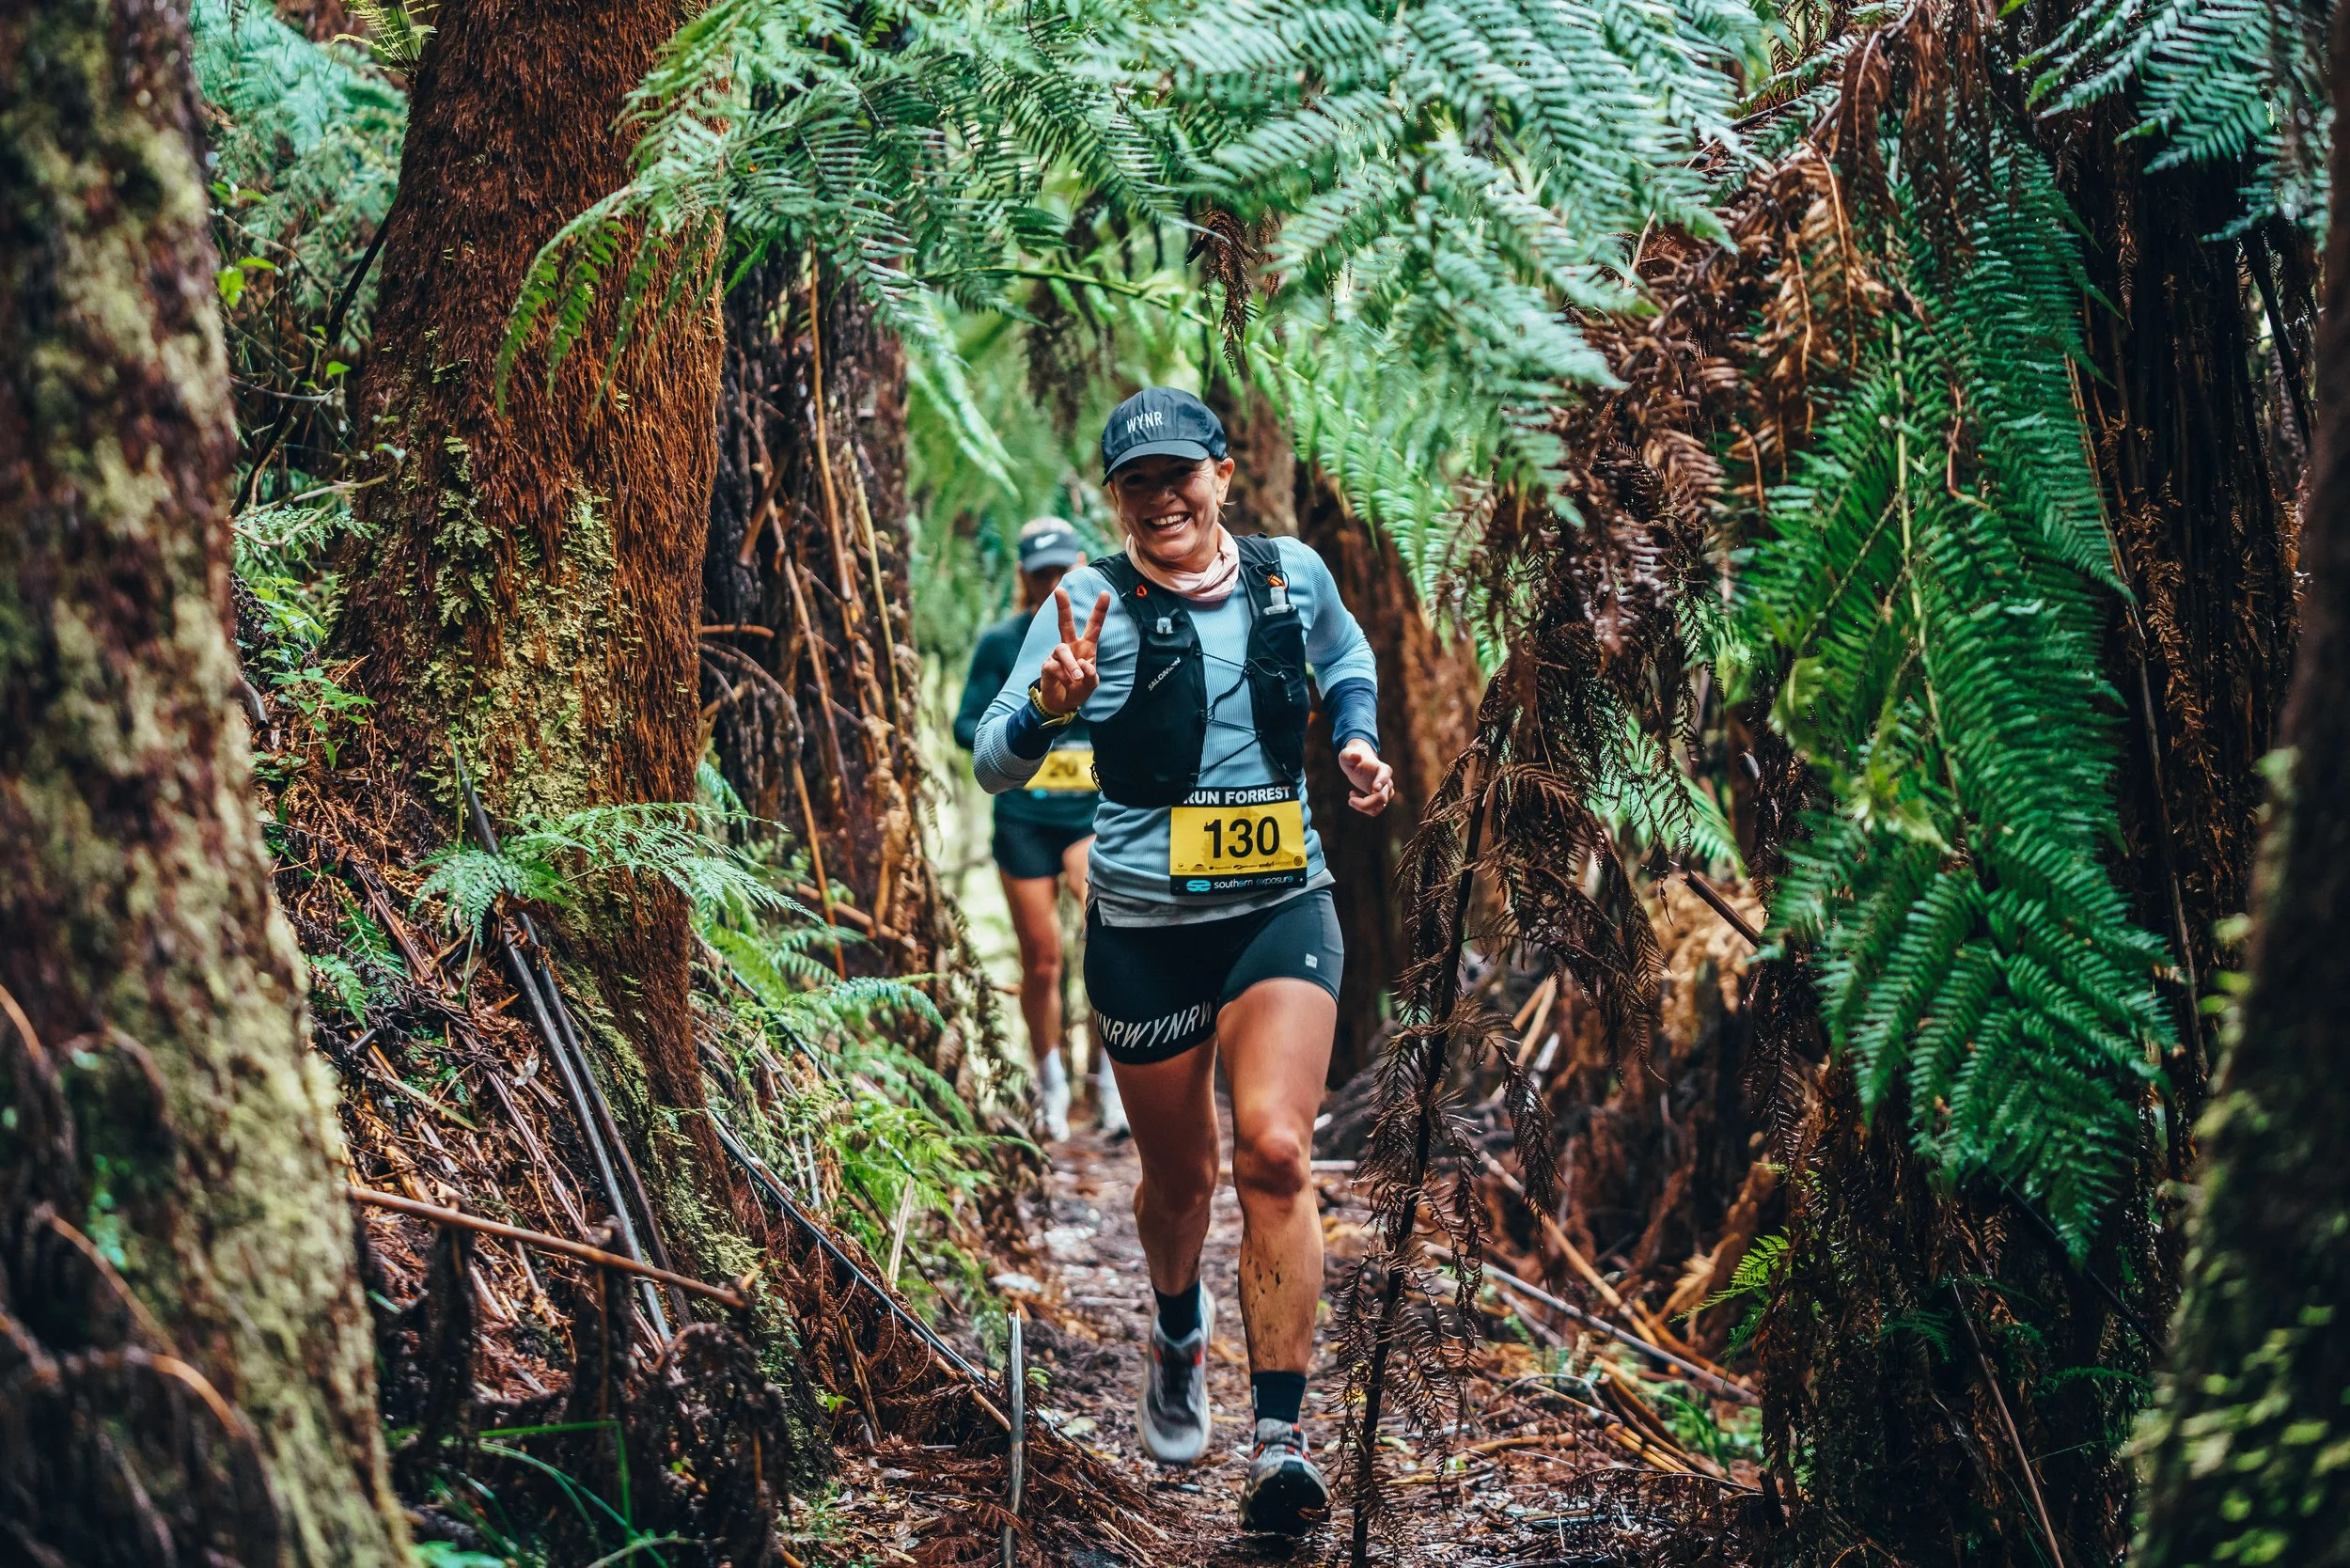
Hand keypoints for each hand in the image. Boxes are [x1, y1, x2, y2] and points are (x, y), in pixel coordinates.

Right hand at [1038, 587, 1111, 716]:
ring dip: (1071, 665)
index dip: (1099, 610)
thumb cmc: (1079, 689)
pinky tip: (1068, 684)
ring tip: (1077, 679)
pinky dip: (1064, 677)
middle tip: (1059, 590)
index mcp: (1086, 647)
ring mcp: (1057, 655)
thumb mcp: (1092, 684)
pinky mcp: (1047, 664)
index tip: (1105, 593)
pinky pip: (1055, 666)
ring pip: (1062, 650)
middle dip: (1063, 606)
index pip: (1094, 626)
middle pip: (1065, 623)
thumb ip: (1092, 675)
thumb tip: (1084, 664)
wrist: (1062, 704)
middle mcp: (1071, 646)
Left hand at [1338, 739, 1394, 816]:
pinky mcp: (1381, 800)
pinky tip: (1355, 795)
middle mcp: (1388, 782)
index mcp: (1383, 769)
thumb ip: (1348, 755)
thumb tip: (1356, 757)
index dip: (1381, 782)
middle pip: (1381, 798)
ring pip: (1379, 807)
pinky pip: (1374, 810)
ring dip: (1362, 806)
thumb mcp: (1345, 755)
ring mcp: (1386, 792)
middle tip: (1350, 800)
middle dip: (1365, 804)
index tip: (1375, 789)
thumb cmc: (1352, 758)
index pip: (1385, 776)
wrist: (1357, 764)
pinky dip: (1362, 807)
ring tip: (1352, 795)